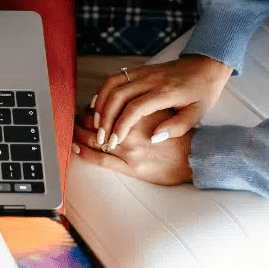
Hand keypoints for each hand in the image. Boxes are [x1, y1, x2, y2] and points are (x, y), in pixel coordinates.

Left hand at [73, 109, 193, 185]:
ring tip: (72, 129)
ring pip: (95, 139)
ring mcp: (130, 151)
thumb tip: (119, 101)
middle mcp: (132, 132)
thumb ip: (142, 106)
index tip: (87, 107)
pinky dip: (85, 153)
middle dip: (81, 119)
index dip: (93, 107)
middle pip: (97, 122)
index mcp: (139, 115)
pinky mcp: (131, 167)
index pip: (107, 107)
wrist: (196, 158)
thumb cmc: (180, 134)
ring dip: (79, 133)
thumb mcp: (164, 112)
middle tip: (73, 116)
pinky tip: (76, 148)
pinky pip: (101, 160)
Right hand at [91, 55, 231, 149]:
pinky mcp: (138, 69)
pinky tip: (100, 106)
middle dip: (105, 119)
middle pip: (117, 96)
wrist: (205, 65)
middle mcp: (150, 79)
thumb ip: (176, 127)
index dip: (121, 125)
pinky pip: (114, 79)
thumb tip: (153, 138)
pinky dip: (103, 92)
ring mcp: (142, 71)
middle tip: (101, 137)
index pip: (135, 108)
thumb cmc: (202, 92)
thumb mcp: (198, 113)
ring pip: (111, 85)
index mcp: (165, 92)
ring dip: (101, 105)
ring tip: (97, 123)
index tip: (114, 141)